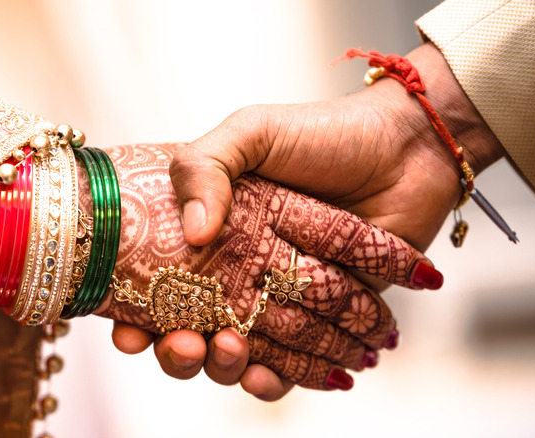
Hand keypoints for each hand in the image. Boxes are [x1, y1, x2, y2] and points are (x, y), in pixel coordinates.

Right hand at [115, 43, 504, 398]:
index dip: (134, 313)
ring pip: (236, 354)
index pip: (158, 283)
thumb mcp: (251, 132)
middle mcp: (238, 270)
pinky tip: (268, 378)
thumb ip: (206, 168)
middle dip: (178, 351)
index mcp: (212, 233)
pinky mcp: (322, 320)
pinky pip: (290, 365)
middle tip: (184, 343)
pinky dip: (277, 380)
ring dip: (222, 367)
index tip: (127, 329)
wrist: (407, 148)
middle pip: (191, 329)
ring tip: (230, 352)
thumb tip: (194, 235)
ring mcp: (279, 298)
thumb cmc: (324, 133)